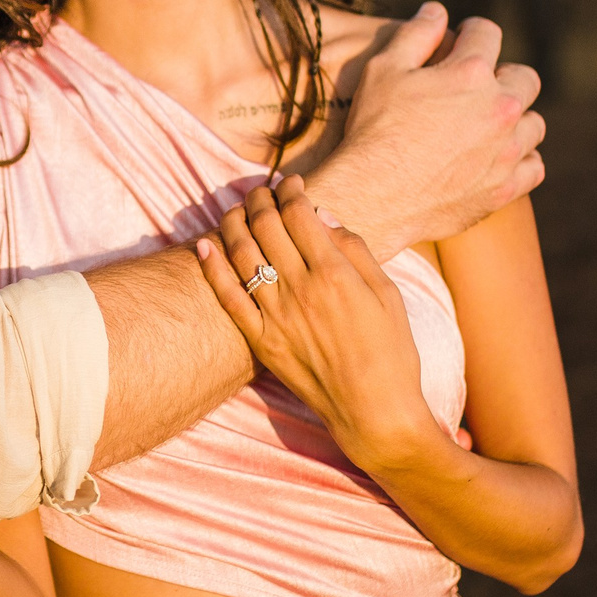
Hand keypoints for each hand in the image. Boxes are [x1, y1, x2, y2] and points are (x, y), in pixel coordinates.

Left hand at [193, 175, 452, 468]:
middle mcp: (300, 289)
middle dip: (260, 199)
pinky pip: (227, 297)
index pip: (299, 214)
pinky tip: (204, 245)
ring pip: (241, 254)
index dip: (291, 191)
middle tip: (262, 191)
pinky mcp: (262, 341)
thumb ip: (357, 251)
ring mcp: (276, 316)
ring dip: (234, 223)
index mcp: (334, 273)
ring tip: (236, 209)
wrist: (375, 412)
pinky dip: (212, 267)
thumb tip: (324, 218)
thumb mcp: (388, 294)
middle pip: (265, 227)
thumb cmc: (392, 352)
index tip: (292, 184)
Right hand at [310, 4, 544, 258]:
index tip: (462, 41)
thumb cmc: (374, 129)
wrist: (373, 197)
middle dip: (502, 76)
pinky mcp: (506, 188)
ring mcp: (508, 151)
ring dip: (515, 119)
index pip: (487, 33)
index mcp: (471, 72)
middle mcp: (500, 107)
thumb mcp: (384, 70)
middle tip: (474, 89)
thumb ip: (415, 34)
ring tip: (487, 126)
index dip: (471, 32)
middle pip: (524, 77)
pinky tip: (498, 158)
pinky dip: (521, 159)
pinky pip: (535, 166)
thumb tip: (437, 10)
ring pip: (534, 124)